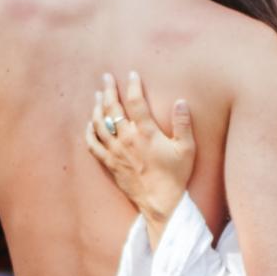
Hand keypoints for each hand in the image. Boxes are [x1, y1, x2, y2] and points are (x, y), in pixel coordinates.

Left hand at [84, 69, 196, 228]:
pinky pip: (93, 144)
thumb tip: (181, 101)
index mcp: (146, 133)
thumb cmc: (175, 175)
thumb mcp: (187, 149)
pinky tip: (90, 123)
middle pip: (112, 108)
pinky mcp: (109, 163)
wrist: (160, 202)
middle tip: (106, 77)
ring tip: (97, 95)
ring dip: (97, 107)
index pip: (135, 102)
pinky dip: (89, 131)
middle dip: (108, 89)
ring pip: (99, 123)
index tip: (132, 74)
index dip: (133, 85)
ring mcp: (115, 152)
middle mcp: (126, 139)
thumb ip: (183, 124)